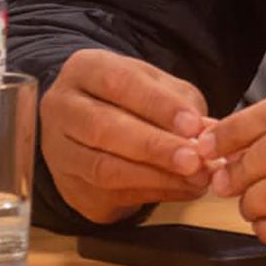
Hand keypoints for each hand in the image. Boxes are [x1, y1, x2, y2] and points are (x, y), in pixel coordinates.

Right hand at [38, 49, 212, 224]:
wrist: (91, 125)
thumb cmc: (130, 99)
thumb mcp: (157, 84)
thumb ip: (181, 102)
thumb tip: (205, 131)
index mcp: (84, 70)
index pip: (118, 83)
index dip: (157, 105)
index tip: (193, 123)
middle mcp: (63, 109)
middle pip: (103, 129)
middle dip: (154, 147)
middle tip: (194, 158)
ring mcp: (61, 152)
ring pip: (104, 169)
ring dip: (156, 177)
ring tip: (195, 177)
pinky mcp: (71, 188)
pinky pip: (111, 196)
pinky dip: (154, 193)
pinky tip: (183, 188)